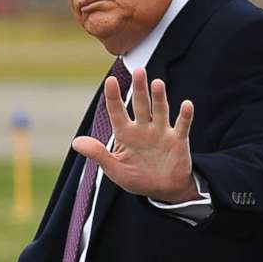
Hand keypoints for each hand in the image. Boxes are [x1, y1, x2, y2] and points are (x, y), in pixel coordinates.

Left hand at [72, 75, 198, 203]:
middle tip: (139, 70)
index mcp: (125, 134)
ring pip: (159, 111)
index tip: (110, 81)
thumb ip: (98, 154)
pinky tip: (186, 105)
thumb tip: (76, 142)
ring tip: (157, 83)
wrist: (163, 190)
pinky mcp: (178, 140)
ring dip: (159, 98)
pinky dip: (185, 116)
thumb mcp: (114, 169)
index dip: (113, 97)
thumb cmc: (137, 178)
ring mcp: (161, 132)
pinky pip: (181, 126)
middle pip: (140, 105)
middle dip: (139, 89)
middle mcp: (143, 128)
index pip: (117, 112)